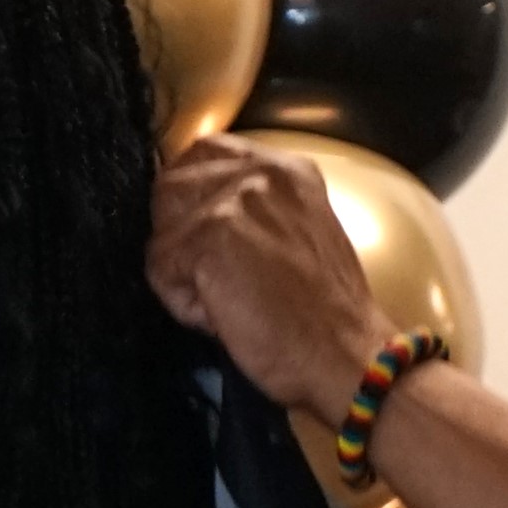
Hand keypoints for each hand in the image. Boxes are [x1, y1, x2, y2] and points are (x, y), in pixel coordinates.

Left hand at [145, 135, 391, 424]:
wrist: (346, 354)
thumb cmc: (322, 318)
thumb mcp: (297, 236)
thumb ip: (253, 213)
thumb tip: (194, 215)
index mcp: (287, 169)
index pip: (205, 152)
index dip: (190, 199)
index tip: (206, 241)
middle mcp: (262, 172)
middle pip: (171, 186)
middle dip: (181, 238)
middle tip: (224, 282)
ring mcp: (234, 198)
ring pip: (162, 231)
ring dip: (182, 273)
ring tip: (229, 299)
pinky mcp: (209, 234)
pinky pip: (160, 268)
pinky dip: (184, 304)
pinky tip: (226, 316)